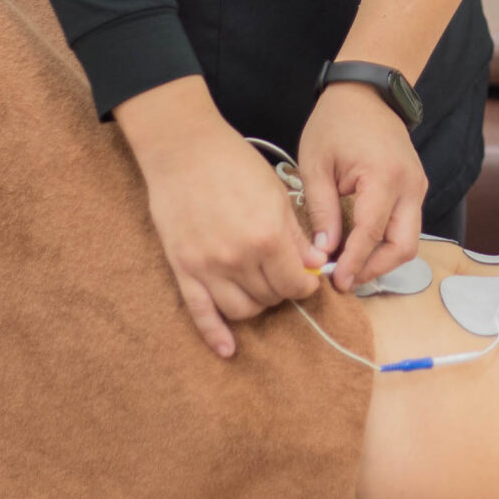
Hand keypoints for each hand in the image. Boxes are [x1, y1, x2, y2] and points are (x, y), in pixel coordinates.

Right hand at [116, 79, 323, 358]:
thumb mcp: (276, 193)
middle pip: (270, 298)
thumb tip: (315, 265)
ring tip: (259, 288)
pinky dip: (215, 335)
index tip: (306, 277)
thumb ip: (296, 235)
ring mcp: (208, 267)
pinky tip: (227, 349)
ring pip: (241, 311)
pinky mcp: (183, 270)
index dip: (306, 284)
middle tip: (282, 276)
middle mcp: (238, 258)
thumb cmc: (233, 163)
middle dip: (282, 290)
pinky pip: (200, 314)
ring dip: (256, 306)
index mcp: (267, 236)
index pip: (296, 283)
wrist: (183, 149)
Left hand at [298, 82, 429, 291]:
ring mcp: (417, 186)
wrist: (366, 92)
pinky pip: (408, 225)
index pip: (372, 232)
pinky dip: (387, 242)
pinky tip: (361, 246)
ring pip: (410, 240)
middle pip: (404, 246)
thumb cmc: (336, 123)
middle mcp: (410, 185)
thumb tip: (323, 251)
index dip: (355, 262)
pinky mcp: (416, 187)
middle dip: (375, 269)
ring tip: (350, 266)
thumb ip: (321, 210)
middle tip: (345, 279)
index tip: (336, 281)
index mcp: (383, 176)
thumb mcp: (316, 164)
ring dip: (382, 259)